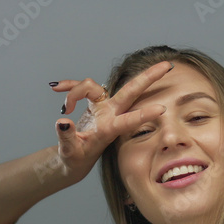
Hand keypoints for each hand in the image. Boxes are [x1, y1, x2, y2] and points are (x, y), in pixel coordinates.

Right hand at [49, 60, 171, 176]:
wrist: (75, 158)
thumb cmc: (75, 158)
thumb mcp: (69, 152)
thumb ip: (66, 137)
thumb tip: (62, 121)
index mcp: (108, 130)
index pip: (128, 121)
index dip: (144, 115)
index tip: (162, 109)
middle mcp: (110, 114)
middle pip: (131, 91)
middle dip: (148, 77)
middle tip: (167, 65)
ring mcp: (103, 106)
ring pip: (93, 86)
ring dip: (75, 91)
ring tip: (64, 107)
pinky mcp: (94, 102)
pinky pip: (81, 87)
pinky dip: (69, 86)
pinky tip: (56, 88)